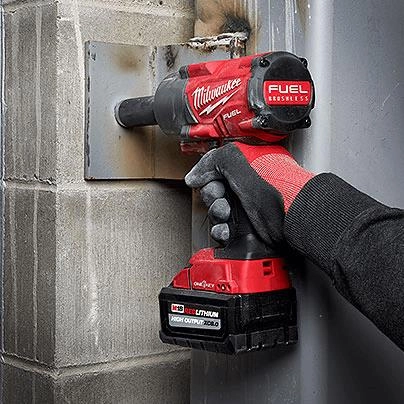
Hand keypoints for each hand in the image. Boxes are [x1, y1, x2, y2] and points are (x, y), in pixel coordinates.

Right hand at [185, 142, 313, 247]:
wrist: (296, 222)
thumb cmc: (280, 192)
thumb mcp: (242, 165)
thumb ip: (215, 161)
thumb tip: (195, 173)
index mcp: (248, 165)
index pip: (217, 165)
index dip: (208, 173)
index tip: (206, 178)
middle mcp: (247, 185)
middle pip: (213, 189)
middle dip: (212, 194)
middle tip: (220, 196)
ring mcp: (247, 207)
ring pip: (217, 211)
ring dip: (216, 213)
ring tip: (225, 212)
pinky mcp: (247, 228)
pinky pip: (224, 229)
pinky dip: (221, 230)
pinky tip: (226, 229)